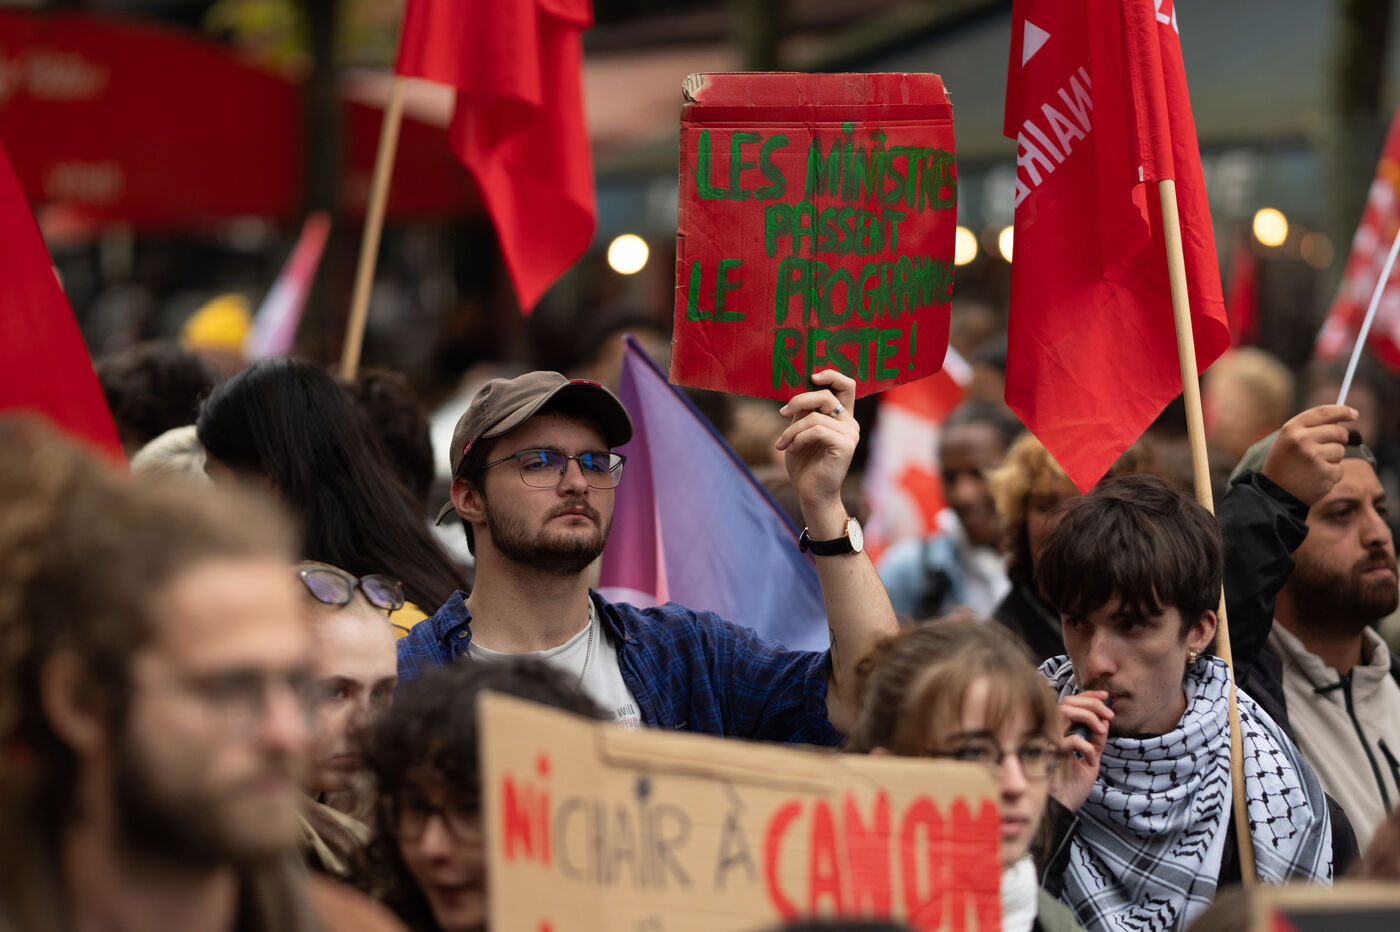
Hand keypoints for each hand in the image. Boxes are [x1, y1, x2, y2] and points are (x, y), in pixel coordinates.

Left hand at [775, 369, 857, 538]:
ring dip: (791, 430)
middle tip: (782, 413)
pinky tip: (793, 449)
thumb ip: (804, 412)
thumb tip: (797, 391)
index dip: (831, 374)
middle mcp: (850, 423)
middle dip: (800, 400)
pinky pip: (816, 430)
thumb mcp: (800, 431)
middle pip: (827, 395)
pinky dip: (798, 438)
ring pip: (814, 417)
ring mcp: (850, 434)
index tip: (811, 377)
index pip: (847, 385)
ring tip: (782, 444)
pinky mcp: (845, 445)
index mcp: (842, 417)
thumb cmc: (805, 464)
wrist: (811, 494)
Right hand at [1050, 690, 1112, 812]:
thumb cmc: (1071, 788)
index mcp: (1060, 732)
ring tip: (1100, 730)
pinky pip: (1069, 739)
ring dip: (1087, 715)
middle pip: (1067, 702)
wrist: (1062, 810)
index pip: (1070, 703)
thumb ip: (1094, 741)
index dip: (1088, 696)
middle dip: (1091, 703)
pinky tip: (1091, 759)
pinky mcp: (1049, 754)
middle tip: (1108, 714)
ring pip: (1064, 711)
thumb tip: (1104, 721)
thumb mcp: (1090, 760)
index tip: (1105, 696)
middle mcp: (1051, 733)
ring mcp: (1048, 742)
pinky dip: (1085, 745)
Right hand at [1260, 405, 1357, 506]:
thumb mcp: (1288, 440)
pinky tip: (1315, 477)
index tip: (1353, 413)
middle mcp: (1303, 440)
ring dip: (1332, 458)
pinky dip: (1331, 474)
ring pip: (1340, 450)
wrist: (1274, 494)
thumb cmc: (1283, 463)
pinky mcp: (1325, 474)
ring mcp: (1314, 457)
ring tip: (1313, 466)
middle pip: (1338, 431)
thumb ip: (1310, 427)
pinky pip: (1339, 469)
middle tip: (1328, 447)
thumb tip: (1343, 418)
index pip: (1324, 412)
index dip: (1341, 411)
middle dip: (1339, 438)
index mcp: (1292, 429)